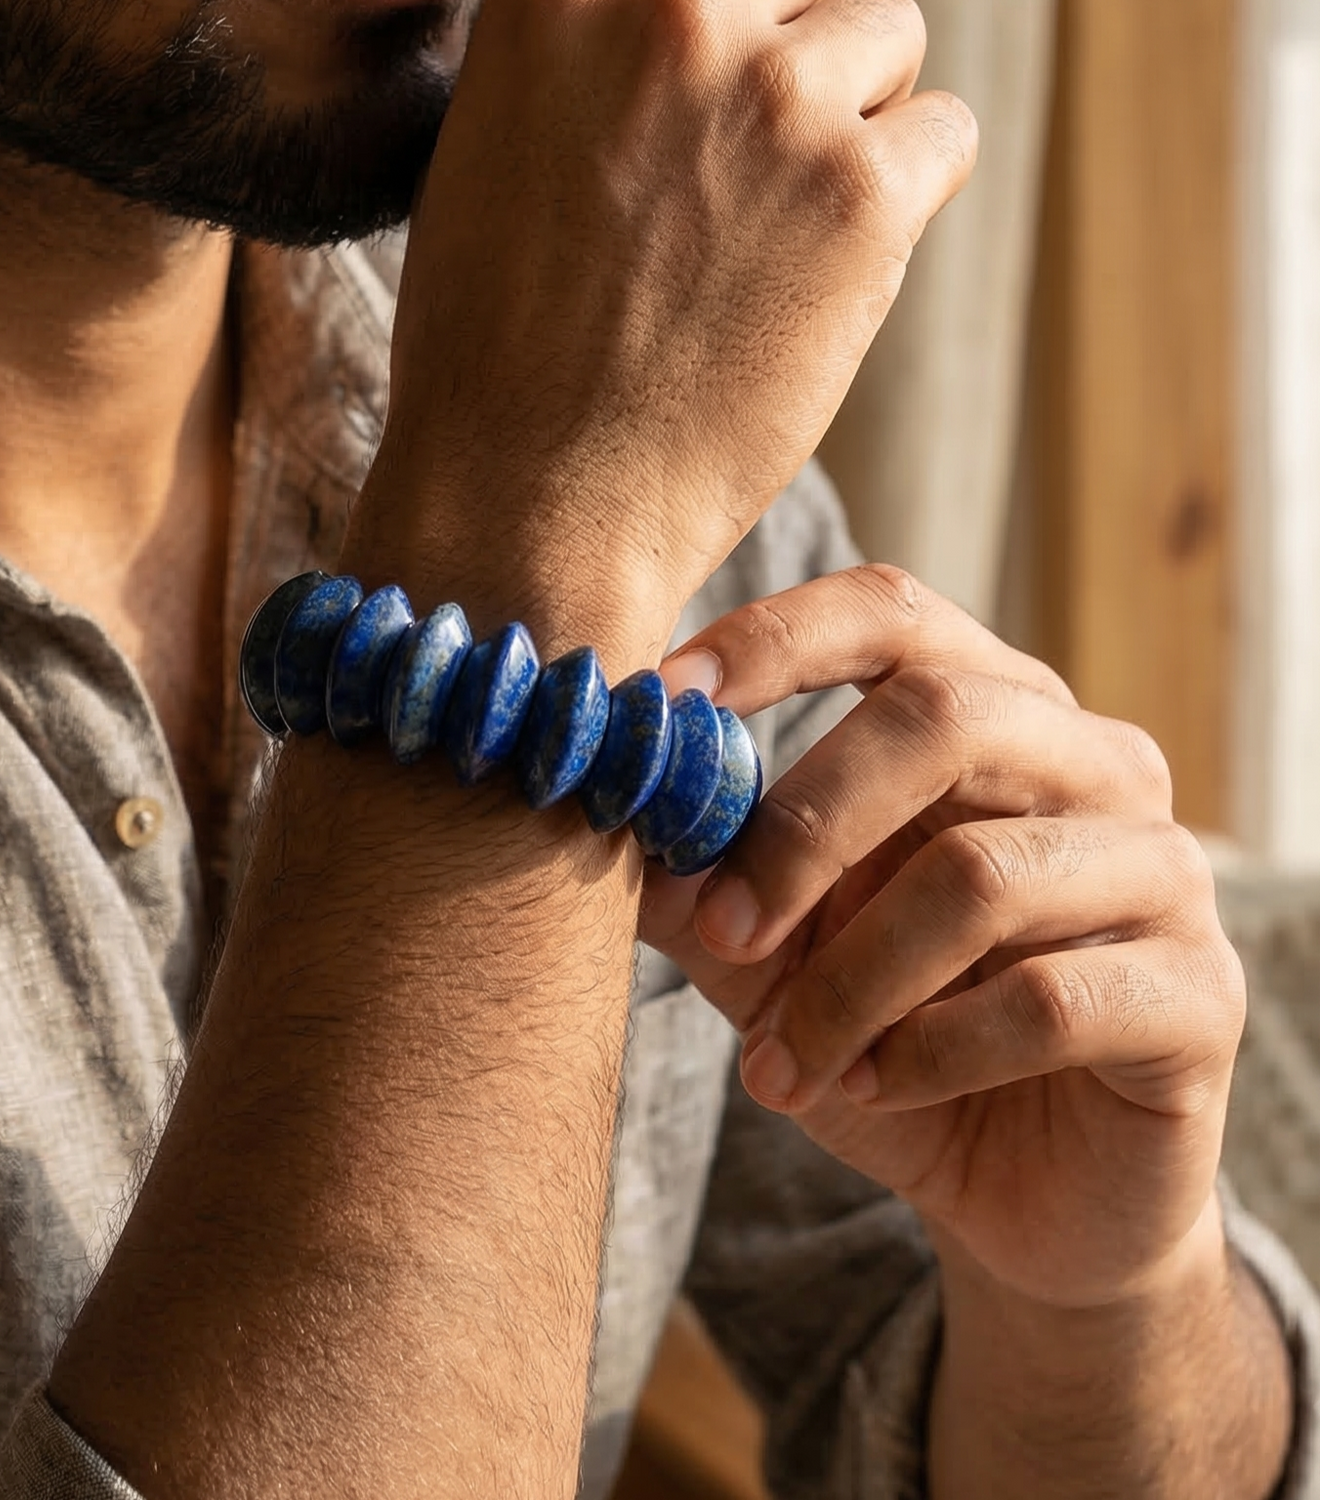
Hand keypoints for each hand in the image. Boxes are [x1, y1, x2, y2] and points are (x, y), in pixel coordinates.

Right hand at [347, 0, 976, 663]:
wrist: (531, 503)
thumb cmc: (501, 359)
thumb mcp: (497, 152)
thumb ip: (595, 65)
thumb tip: (697, 33)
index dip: (727, 22)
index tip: (720, 86)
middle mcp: (674, 7)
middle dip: (792, 58)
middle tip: (747, 179)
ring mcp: (774, 96)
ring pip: (886, 36)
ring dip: (855, 123)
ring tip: (786, 234)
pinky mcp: (859, 192)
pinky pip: (944, 138)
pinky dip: (906, 201)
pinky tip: (832, 276)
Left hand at [640, 565, 1245, 1309]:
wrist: (1023, 1196)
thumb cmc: (892, 1043)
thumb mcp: (772, 963)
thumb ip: (705, 889)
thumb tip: (625, 831)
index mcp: (990, 721)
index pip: (894, 617)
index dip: (776, 639)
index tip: (666, 697)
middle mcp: (1090, 767)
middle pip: (943, 716)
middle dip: (803, 828)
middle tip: (718, 930)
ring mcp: (1161, 872)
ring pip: (980, 875)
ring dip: (847, 986)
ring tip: (782, 1068)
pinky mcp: (1200, 994)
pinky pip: (1045, 1002)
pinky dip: (927, 1055)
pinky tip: (875, 1090)